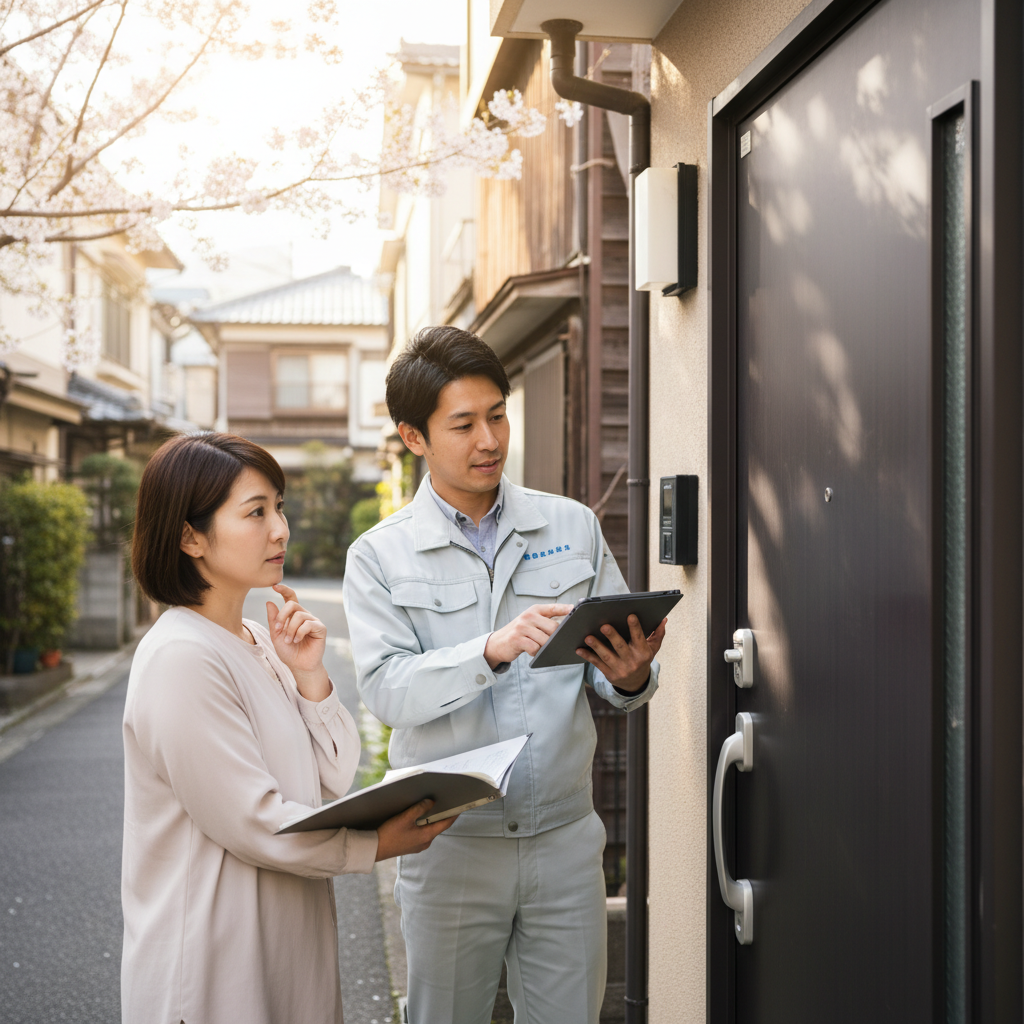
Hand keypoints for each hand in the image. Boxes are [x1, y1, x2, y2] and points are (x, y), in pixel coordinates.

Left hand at [266, 583, 329, 700]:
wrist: (299, 666)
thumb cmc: (288, 651)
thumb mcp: (275, 635)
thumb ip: (273, 619)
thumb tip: (269, 602)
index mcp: (293, 615)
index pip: (290, 598)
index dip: (284, 590)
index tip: (274, 586)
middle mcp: (304, 615)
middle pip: (292, 605)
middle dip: (281, 616)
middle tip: (277, 629)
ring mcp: (313, 621)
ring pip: (299, 615)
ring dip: (290, 629)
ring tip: (288, 640)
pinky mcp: (320, 628)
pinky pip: (308, 624)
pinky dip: (299, 633)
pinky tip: (297, 640)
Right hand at [375, 799, 456, 860]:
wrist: (375, 849)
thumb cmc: (390, 834)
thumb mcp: (405, 817)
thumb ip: (420, 808)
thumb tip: (431, 802)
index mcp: (426, 836)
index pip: (445, 824)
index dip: (453, 815)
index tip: (459, 807)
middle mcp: (425, 843)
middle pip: (437, 826)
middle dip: (441, 815)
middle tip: (446, 803)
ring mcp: (418, 845)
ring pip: (429, 830)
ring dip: (431, 820)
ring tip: (432, 808)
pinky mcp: (410, 845)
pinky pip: (421, 833)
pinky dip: (423, 825)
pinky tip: (418, 818)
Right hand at [484, 603, 572, 667]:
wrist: (497, 643)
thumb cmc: (519, 633)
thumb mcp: (530, 622)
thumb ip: (545, 621)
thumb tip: (565, 626)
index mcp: (534, 610)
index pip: (553, 607)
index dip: (566, 609)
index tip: (575, 610)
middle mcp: (528, 616)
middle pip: (553, 627)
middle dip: (557, 637)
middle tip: (558, 643)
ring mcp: (522, 627)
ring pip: (545, 640)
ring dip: (546, 647)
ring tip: (540, 647)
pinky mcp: (517, 639)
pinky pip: (535, 648)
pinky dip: (536, 652)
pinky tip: (531, 651)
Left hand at [575, 615, 667, 692]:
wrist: (636, 684)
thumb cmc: (642, 660)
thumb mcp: (652, 649)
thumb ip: (658, 634)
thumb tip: (663, 619)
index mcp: (643, 653)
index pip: (639, 638)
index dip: (635, 627)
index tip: (630, 615)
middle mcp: (632, 661)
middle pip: (621, 647)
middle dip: (612, 636)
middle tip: (604, 625)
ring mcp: (620, 669)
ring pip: (607, 656)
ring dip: (597, 646)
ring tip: (588, 637)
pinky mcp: (609, 674)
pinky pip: (597, 664)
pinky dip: (588, 656)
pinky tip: (579, 649)